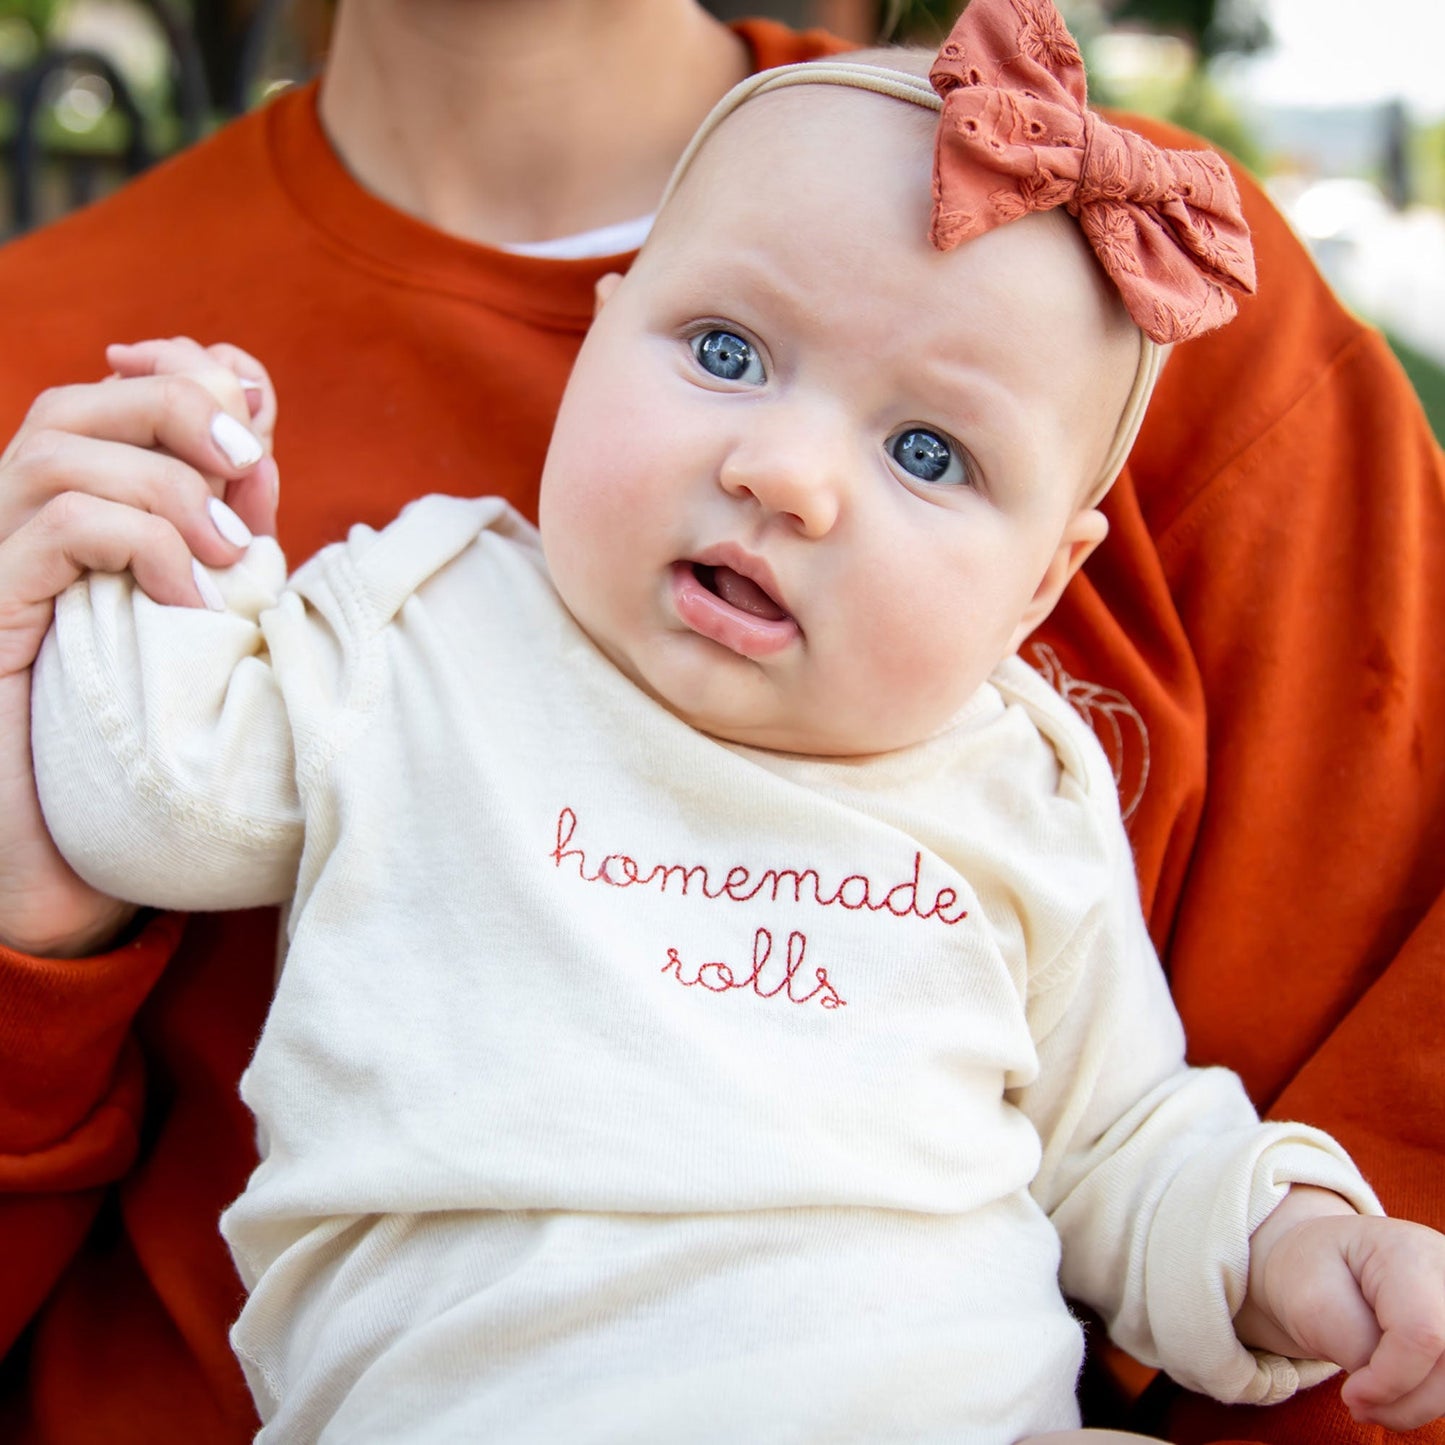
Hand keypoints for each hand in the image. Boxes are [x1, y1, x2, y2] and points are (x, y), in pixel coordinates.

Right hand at [0, 338, 278, 955]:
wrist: (60, 842)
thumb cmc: (137, 724)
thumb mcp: (194, 610)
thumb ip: (216, 531)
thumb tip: (260, 454)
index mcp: (70, 507)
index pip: (115, 388)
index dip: (192, 374)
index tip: (261, 422)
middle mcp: (14, 519)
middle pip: (82, 401)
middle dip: (182, 411)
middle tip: (251, 467)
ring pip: (61, 450)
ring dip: (169, 489)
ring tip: (229, 556)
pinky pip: (57, 526)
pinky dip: (141, 544)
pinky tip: (188, 600)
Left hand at [1236, 1187, 1444, 1429]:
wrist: (1323, 1262)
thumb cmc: (1312, 1273)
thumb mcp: (1310, 1298)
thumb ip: (1353, 1343)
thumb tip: (1388, 1386)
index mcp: (1406, 1251)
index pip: (1422, 1332)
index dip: (1391, 1379)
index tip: (1350, 1396)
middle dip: (1404, 1399)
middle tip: (1357, 1403)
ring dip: (1413, 1404)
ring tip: (1368, 1397)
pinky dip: (1423, 1398)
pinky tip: (1390, 1391)